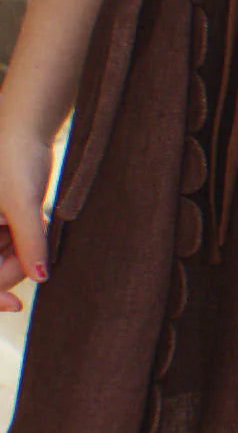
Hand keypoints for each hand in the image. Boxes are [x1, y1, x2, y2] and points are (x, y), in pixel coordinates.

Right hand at [0, 123, 56, 311]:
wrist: (26, 128)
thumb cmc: (16, 157)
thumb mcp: (23, 203)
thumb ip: (29, 242)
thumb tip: (39, 277)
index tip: (16, 304)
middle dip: (15, 264)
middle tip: (37, 244)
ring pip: (5, 260)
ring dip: (24, 250)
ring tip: (37, 221)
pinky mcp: (1, 222)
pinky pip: (14, 245)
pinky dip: (27, 240)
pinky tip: (38, 220)